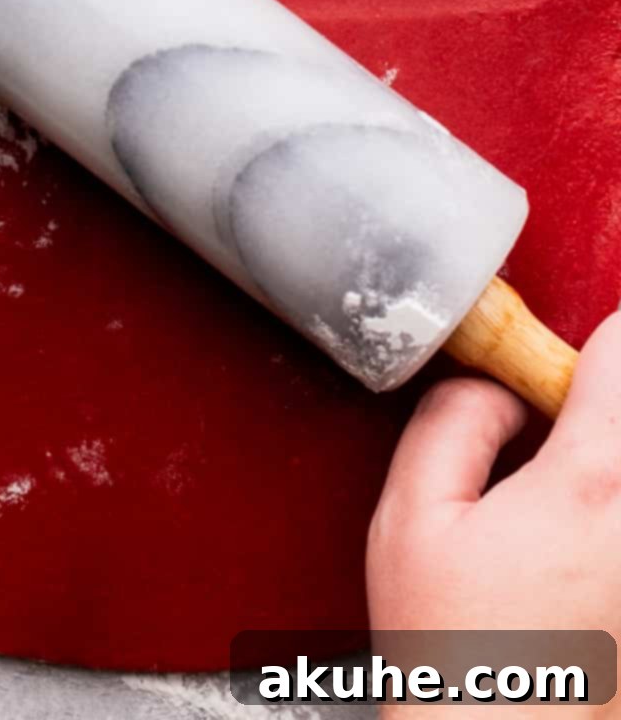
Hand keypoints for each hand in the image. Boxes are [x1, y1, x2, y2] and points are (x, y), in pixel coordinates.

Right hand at [369, 313, 620, 699]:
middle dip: (598, 414)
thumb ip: (451, 422)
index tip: (554, 372)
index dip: (589, 345)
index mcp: (591, 483)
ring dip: (604, 471)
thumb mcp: (409, 522)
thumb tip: (495, 388)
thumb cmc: (459, 666)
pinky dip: (605, 526)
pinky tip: (573, 567)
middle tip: (552, 446)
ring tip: (555, 521)